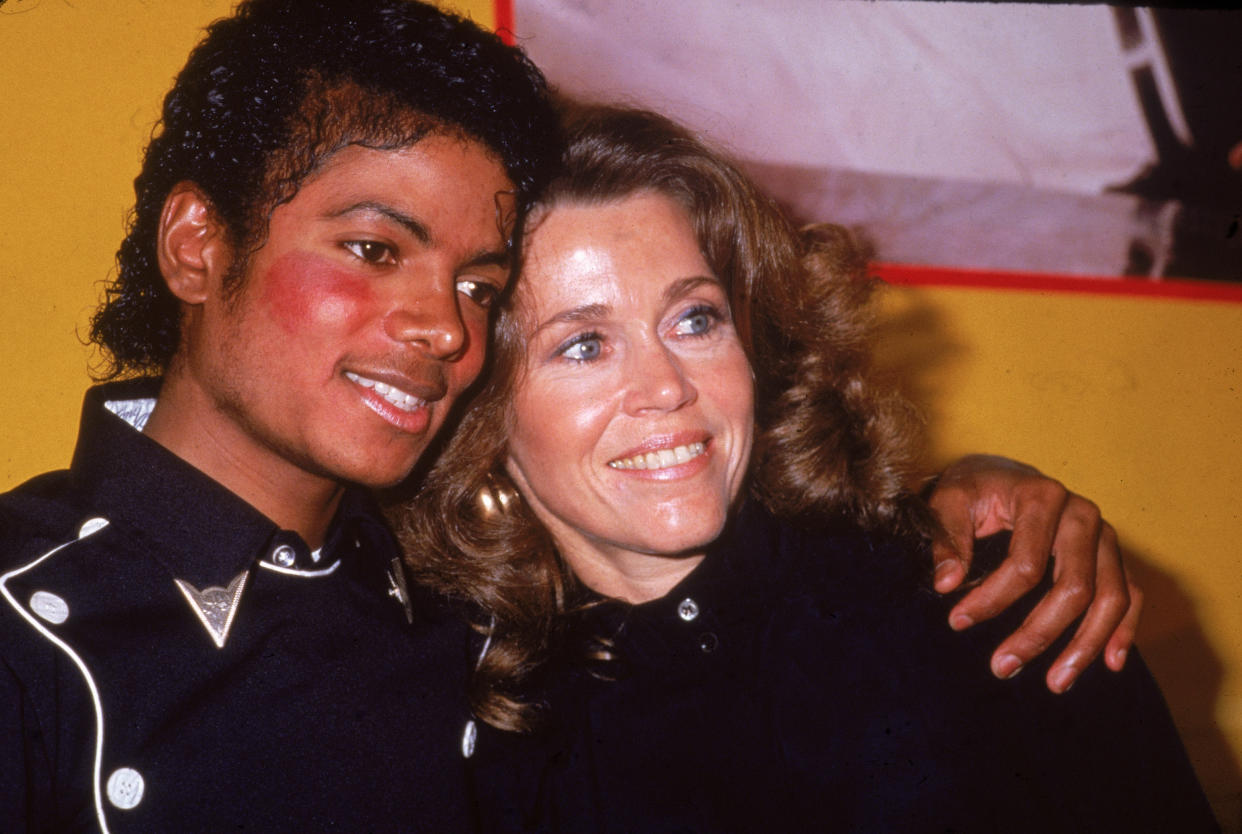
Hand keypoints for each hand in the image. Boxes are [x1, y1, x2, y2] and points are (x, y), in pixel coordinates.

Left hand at [927, 455, 1141, 693]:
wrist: (999, 473)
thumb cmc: (974, 489)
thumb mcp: (948, 501)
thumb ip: (947, 539)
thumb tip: (946, 584)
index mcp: (1042, 498)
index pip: (1025, 564)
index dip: (992, 599)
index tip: (957, 622)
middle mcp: (1083, 515)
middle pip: (1075, 587)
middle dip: (1039, 634)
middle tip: (1002, 667)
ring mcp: (1105, 536)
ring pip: (1111, 599)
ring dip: (1085, 645)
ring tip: (1056, 684)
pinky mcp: (1113, 554)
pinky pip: (1131, 595)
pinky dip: (1123, 630)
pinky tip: (1108, 663)